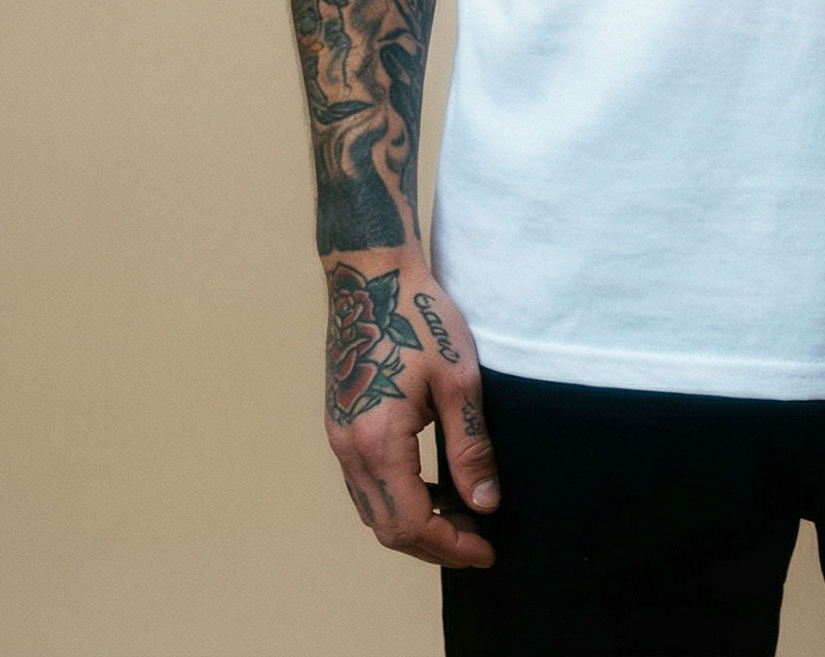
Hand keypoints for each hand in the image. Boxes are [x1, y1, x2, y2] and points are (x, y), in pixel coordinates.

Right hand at [323, 250, 499, 567]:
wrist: (370, 275)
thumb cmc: (418, 317)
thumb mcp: (458, 381)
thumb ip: (470, 447)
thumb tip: (485, 505)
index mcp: (378, 442)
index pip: (412, 524)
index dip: (451, 546)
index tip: (487, 549)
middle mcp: (349, 449)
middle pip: (387, 528)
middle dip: (434, 543)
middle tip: (478, 539)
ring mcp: (338, 437)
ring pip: (372, 510)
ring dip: (414, 523)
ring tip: (460, 515)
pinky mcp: (338, 424)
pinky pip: (364, 484)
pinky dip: (397, 498)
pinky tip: (430, 485)